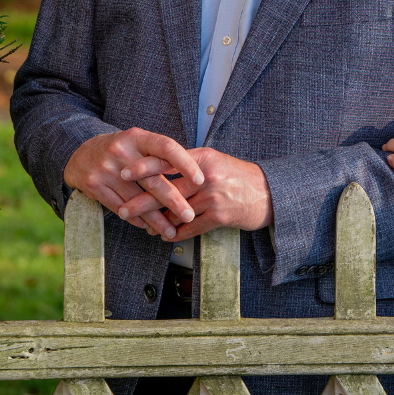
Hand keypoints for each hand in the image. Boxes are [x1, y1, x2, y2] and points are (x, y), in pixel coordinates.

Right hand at [63, 128, 203, 239]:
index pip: (166, 147)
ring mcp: (106, 168)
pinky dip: (136, 219)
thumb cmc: (120, 151)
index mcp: (136, 137)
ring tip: (170, 230)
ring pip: (137, 199)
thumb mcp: (137, 143)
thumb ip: (159, 155)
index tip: (200, 180)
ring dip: (155, 219)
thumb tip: (192, 177)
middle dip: (174, 201)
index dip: (185, 163)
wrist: (79, 154)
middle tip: (190, 216)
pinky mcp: (94, 184)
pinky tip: (147, 227)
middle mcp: (121, 150)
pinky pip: (120, 207)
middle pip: (153, 179)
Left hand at [114, 147, 269, 239]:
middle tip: (124, 210)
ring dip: (158, 222)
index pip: (166, 160)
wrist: (270, 193)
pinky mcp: (220, 217)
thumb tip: (159, 168)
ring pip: (176, 212)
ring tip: (145, 227)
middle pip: (166, 189)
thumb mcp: (215, 162)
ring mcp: (213, 197)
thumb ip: (189, 165)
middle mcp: (206, 176)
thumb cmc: (238, 176)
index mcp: (202, 157)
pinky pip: (191, 228)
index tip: (123, 172)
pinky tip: (166, 236)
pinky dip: (176, 234)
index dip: (142, 167)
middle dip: (141, 202)